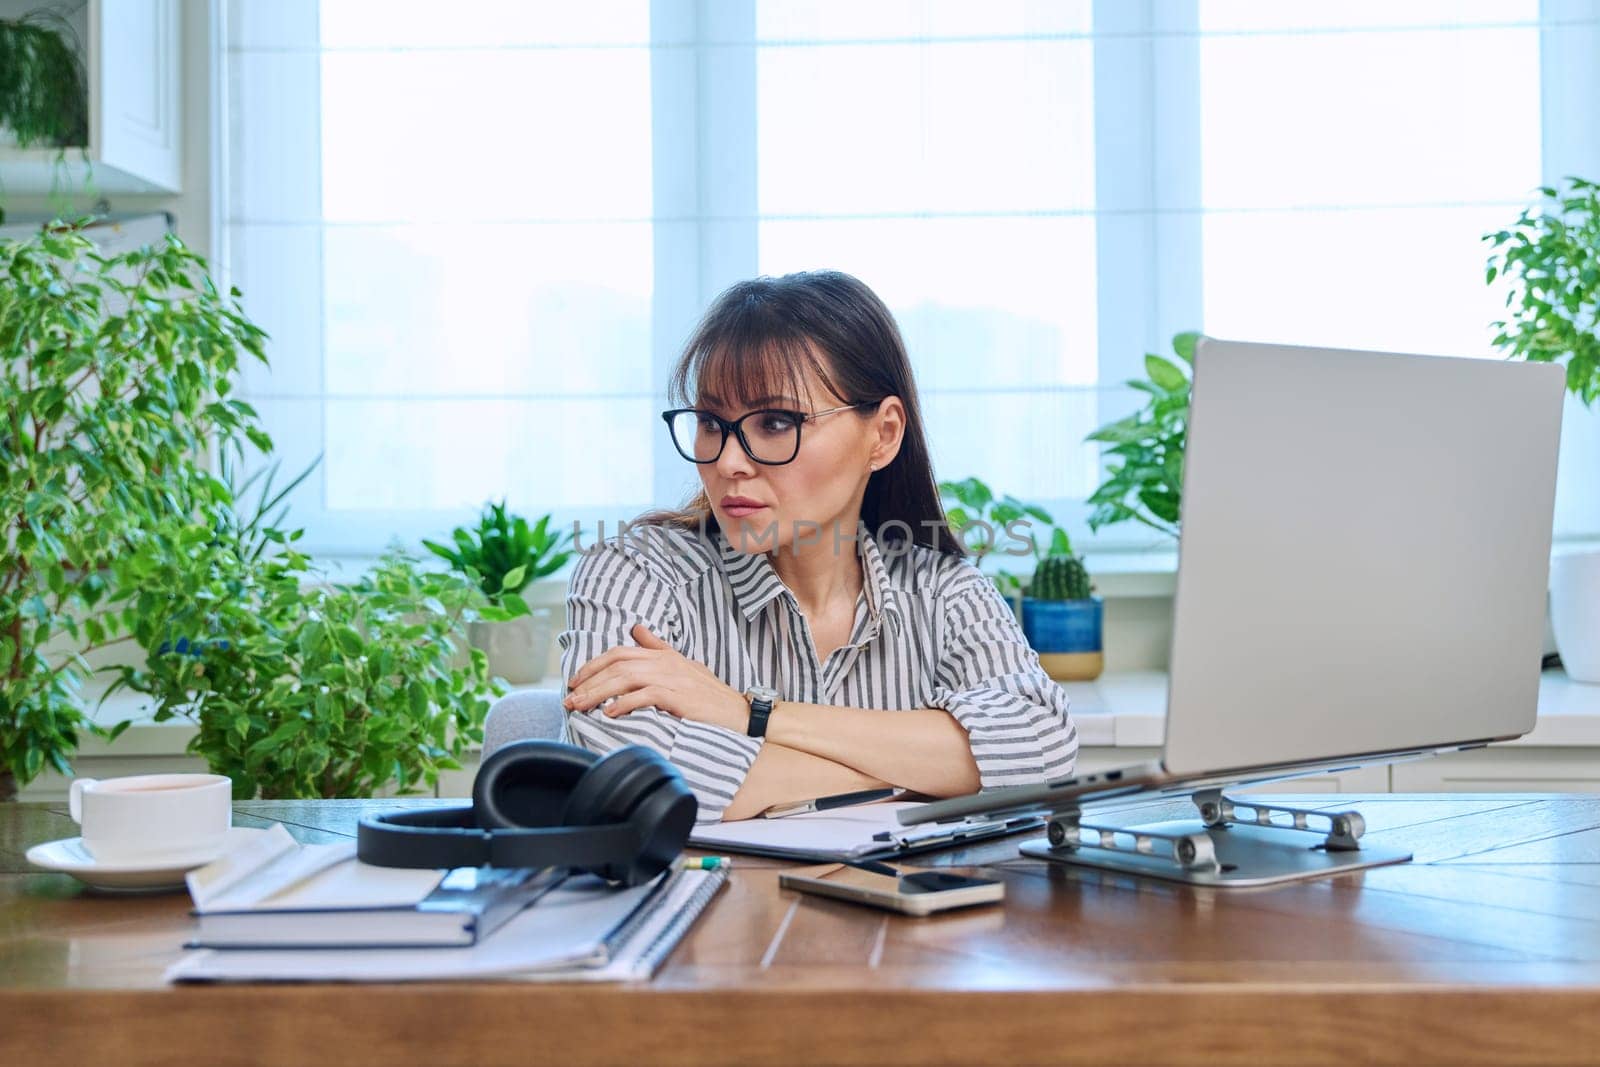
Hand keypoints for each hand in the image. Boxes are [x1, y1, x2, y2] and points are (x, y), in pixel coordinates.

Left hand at [563, 623, 750, 733]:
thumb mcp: (683, 665)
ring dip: (598, 693)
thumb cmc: (709, 694)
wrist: (739, 713)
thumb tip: (636, 629)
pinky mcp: (678, 697)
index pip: (620, 652)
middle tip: (569, 698)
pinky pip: (645, 696)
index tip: (575, 680)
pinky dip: (624, 704)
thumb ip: (657, 647)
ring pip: (625, 679)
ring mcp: (672, 679)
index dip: (594, 665)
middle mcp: (665, 663)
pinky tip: (610, 713)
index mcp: (663, 655)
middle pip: (617, 665)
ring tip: (580, 706)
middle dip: (589, 681)